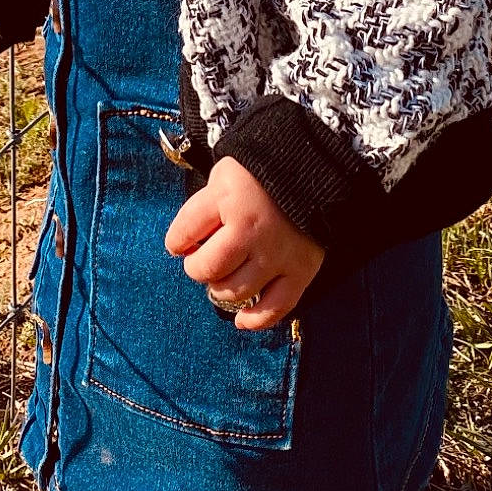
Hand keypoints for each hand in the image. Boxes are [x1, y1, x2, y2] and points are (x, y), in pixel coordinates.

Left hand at [164, 157, 324, 330]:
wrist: (315, 170)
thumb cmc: (260, 175)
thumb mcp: (224, 176)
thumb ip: (203, 207)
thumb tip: (183, 246)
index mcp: (230, 199)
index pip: (183, 232)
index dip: (176, 241)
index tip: (181, 243)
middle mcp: (253, 231)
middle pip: (207, 268)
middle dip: (198, 267)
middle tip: (205, 259)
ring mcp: (278, 254)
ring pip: (234, 291)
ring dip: (222, 289)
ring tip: (226, 276)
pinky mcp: (301, 271)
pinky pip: (274, 308)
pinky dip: (254, 320)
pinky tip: (241, 319)